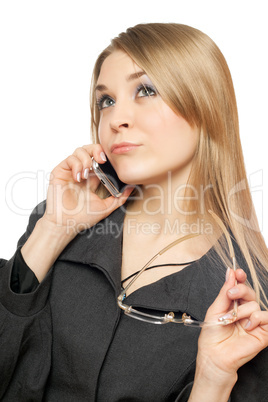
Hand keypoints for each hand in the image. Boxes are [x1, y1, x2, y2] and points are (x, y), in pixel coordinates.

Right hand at [43, 144, 132, 234]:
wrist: (66, 225)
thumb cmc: (83, 218)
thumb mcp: (106, 207)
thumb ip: (120, 198)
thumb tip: (132, 187)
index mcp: (92, 178)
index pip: (99, 158)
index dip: (105, 155)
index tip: (112, 161)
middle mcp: (81, 172)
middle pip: (89, 150)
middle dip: (96, 150)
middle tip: (102, 160)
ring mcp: (70, 171)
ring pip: (79, 151)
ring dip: (86, 159)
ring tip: (87, 173)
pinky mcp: (60, 172)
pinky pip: (69, 159)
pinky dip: (76, 165)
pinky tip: (79, 177)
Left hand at [196, 268, 267, 382]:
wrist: (214, 355)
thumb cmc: (212, 335)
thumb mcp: (216, 309)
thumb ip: (225, 292)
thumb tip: (230, 272)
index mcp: (233, 304)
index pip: (241, 287)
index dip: (240, 278)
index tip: (237, 271)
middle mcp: (245, 311)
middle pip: (249, 292)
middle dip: (240, 290)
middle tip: (230, 295)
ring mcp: (254, 322)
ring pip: (255, 304)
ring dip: (242, 310)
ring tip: (232, 320)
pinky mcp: (263, 333)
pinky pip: (266, 317)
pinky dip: (257, 318)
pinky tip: (247, 325)